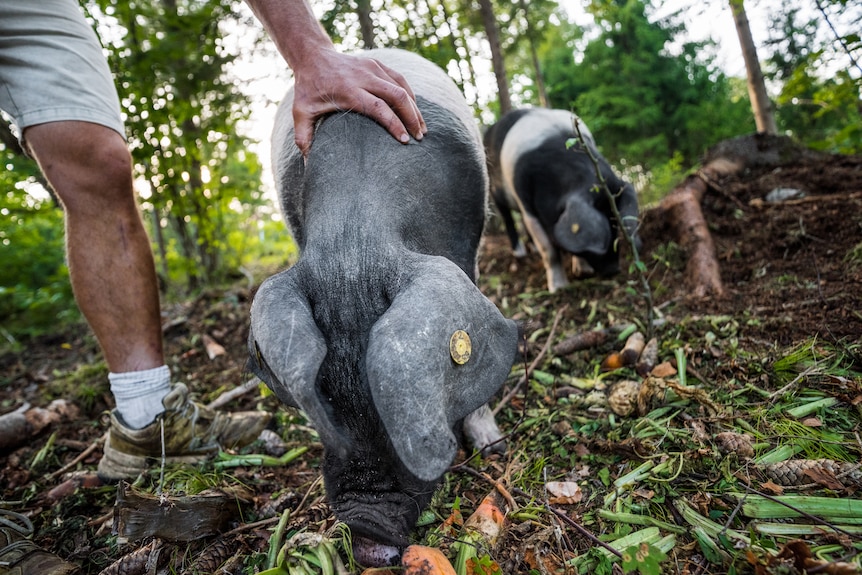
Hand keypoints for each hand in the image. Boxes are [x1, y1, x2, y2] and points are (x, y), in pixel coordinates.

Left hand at [291, 49, 426, 154]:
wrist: (313, 57)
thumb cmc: (308, 89)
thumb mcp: (301, 113)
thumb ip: (304, 138)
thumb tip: (308, 166)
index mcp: (348, 90)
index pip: (378, 107)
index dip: (394, 124)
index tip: (404, 140)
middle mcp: (363, 77)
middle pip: (396, 96)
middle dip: (412, 118)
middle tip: (420, 138)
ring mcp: (372, 68)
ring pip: (402, 87)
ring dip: (414, 108)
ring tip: (422, 128)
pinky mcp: (377, 64)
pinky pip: (400, 80)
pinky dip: (410, 96)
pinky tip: (415, 112)